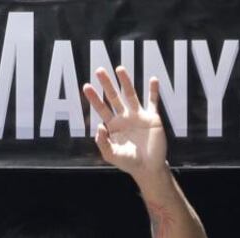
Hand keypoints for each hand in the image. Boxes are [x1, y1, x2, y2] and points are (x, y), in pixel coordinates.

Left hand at [82, 66, 167, 181]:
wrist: (148, 168)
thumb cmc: (129, 163)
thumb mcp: (111, 155)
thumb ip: (102, 142)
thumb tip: (99, 126)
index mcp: (113, 125)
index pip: (101, 108)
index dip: (94, 98)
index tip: (86, 86)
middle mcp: (124, 117)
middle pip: (114, 97)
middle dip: (107, 84)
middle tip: (99, 70)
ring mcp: (138, 116)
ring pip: (131, 94)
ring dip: (125, 81)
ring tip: (119, 68)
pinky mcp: (152, 118)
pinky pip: (153, 102)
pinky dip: (153, 91)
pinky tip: (153, 79)